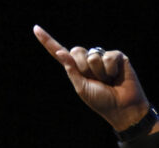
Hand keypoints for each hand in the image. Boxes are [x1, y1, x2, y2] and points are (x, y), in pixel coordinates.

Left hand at [33, 25, 156, 131]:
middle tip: (95, 81)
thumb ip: (71, 70)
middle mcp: (88, 60)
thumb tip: (60, 52)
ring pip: (92, 56)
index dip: (47, 41)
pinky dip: (111, 70)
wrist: (122, 107)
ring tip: (107, 80)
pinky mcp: (117, 56)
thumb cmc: (101, 100)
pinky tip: (116, 76)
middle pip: (76, 51)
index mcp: (76, 69)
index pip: (59, 52)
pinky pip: (108, 57)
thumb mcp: (81, 87)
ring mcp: (102, 57)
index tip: (36, 28)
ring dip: (99, 72)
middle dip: (83, 68)